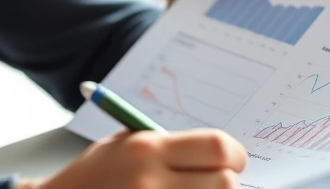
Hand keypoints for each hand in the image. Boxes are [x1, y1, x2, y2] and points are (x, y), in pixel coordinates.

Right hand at [18, 128, 247, 188]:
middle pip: (225, 182)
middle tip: (216, 180)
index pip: (217, 147)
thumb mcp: (124, 145)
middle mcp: (151, 183)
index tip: (233, 159)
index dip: (234, 154)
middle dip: (225, 180)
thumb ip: (168, 146)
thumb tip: (220, 152)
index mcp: (147, 150)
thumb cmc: (95, 175)